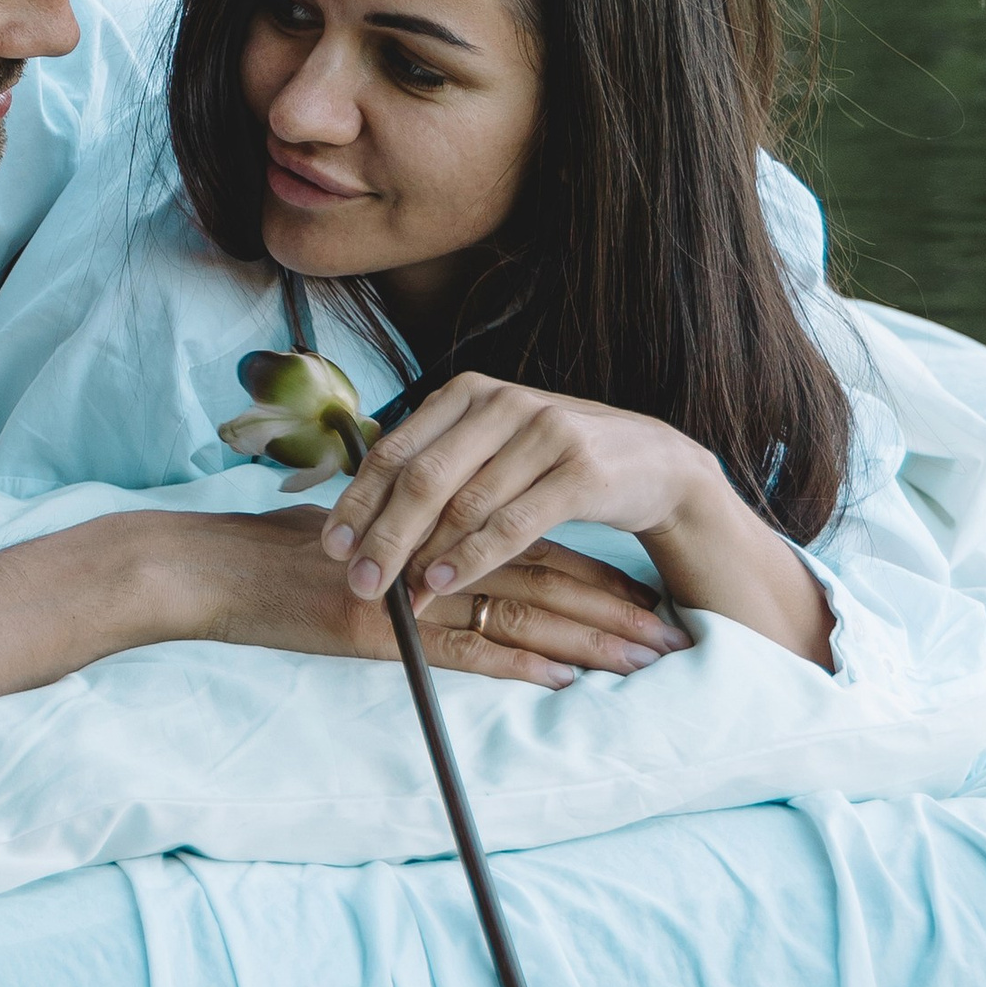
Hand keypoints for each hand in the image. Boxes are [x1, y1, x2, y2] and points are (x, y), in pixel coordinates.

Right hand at [165, 508, 683, 688]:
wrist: (204, 569)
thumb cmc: (265, 555)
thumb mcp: (349, 535)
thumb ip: (406, 544)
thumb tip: (448, 557)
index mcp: (431, 527)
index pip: (530, 544)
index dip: (593, 570)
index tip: (645, 595)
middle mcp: (429, 554)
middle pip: (543, 577)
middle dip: (614, 608)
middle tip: (673, 634)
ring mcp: (406, 594)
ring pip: (519, 614)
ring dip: (588, 641)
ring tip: (644, 662)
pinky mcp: (379, 633)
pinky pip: (464, 652)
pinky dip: (519, 667)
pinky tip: (566, 681)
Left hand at [320, 375, 714, 612]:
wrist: (653, 464)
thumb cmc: (554, 461)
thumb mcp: (491, 446)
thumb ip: (437, 464)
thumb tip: (363, 515)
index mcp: (467, 392)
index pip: (394, 449)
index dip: (359, 500)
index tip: (332, 545)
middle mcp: (501, 402)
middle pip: (421, 477)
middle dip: (383, 535)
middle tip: (358, 581)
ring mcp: (544, 431)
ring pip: (463, 503)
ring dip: (423, 555)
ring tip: (397, 594)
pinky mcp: (580, 470)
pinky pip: (512, 522)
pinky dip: (472, 556)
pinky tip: (444, 581)